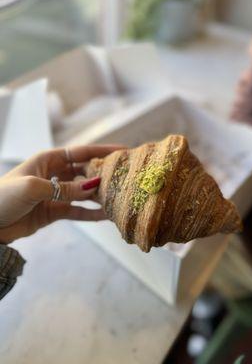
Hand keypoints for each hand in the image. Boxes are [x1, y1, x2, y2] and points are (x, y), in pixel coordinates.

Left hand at [0, 145, 120, 243]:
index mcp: (48, 160)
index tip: (124, 150)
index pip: (81, 152)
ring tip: (120, 197)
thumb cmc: (3, 197)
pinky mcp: (55, 211)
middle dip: (105, 173)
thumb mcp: (33, 187)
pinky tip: (106, 216)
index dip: (103, 150)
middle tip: (126, 177)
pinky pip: (77, 211)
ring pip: (84, 192)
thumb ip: (65, 188)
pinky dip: (91, 213)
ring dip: (100, 195)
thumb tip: (94, 186)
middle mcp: (55, 174)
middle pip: (86, 171)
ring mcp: (56, 193)